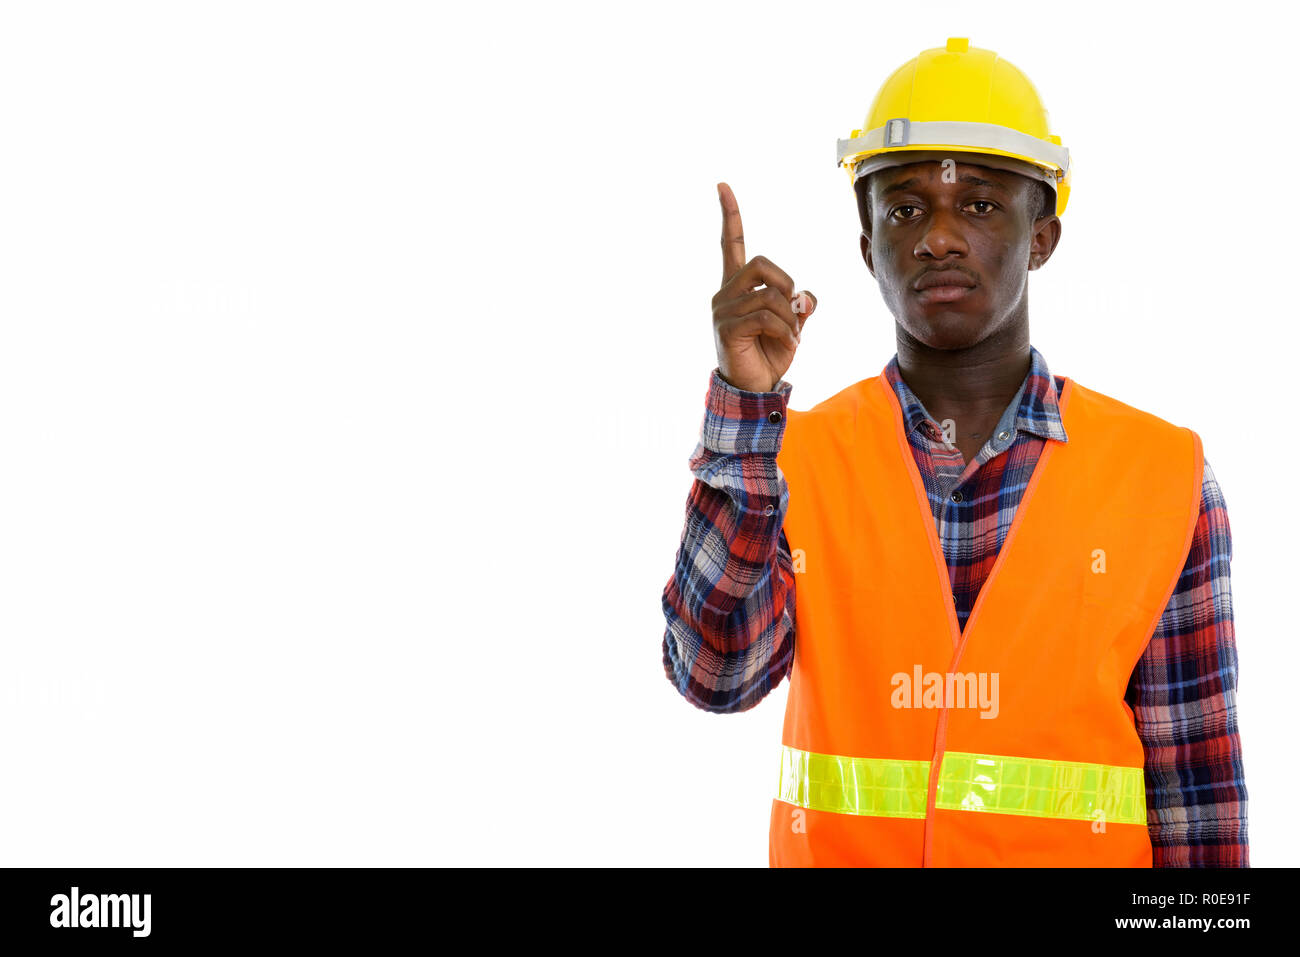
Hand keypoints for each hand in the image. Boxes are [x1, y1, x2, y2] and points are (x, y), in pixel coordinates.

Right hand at [712, 182, 815, 392]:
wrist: (754, 389)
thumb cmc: (769, 355)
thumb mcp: (792, 325)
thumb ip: (799, 304)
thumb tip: (804, 296)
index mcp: (737, 287)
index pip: (731, 244)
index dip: (729, 215)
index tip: (721, 186)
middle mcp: (725, 293)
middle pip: (760, 263)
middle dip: (786, 283)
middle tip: (794, 309)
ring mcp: (723, 310)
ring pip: (770, 295)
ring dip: (790, 317)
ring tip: (791, 336)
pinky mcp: (727, 327)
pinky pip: (766, 316)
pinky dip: (785, 330)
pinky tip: (787, 344)